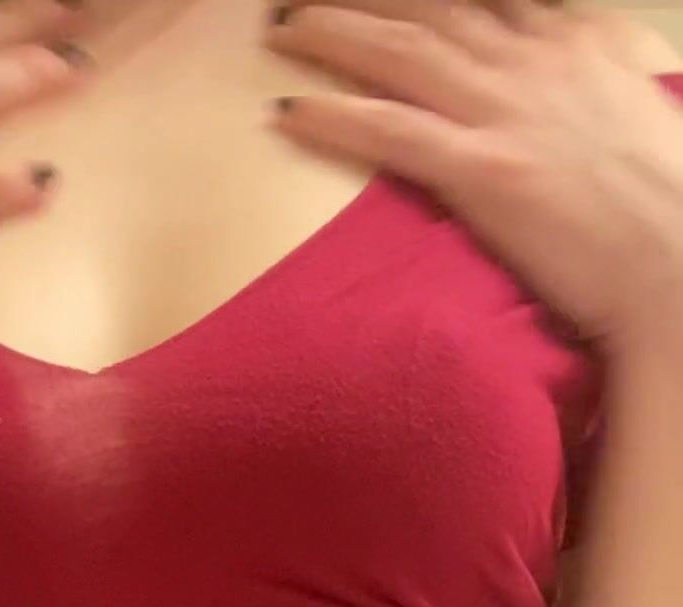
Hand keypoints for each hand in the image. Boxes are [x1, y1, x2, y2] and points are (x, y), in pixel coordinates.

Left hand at [265, 0, 682, 345]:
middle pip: (431, 6)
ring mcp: (506, 111)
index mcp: (576, 37)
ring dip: (333, 32)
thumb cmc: (667, 202)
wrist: (680, 260)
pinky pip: (390, 130)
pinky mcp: (483, 171)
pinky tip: (288, 108)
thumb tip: (560, 88)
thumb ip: (586, 82)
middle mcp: (535, 58)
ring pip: (401, 51)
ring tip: (284, 29)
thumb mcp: (633, 108)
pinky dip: (334, 115)